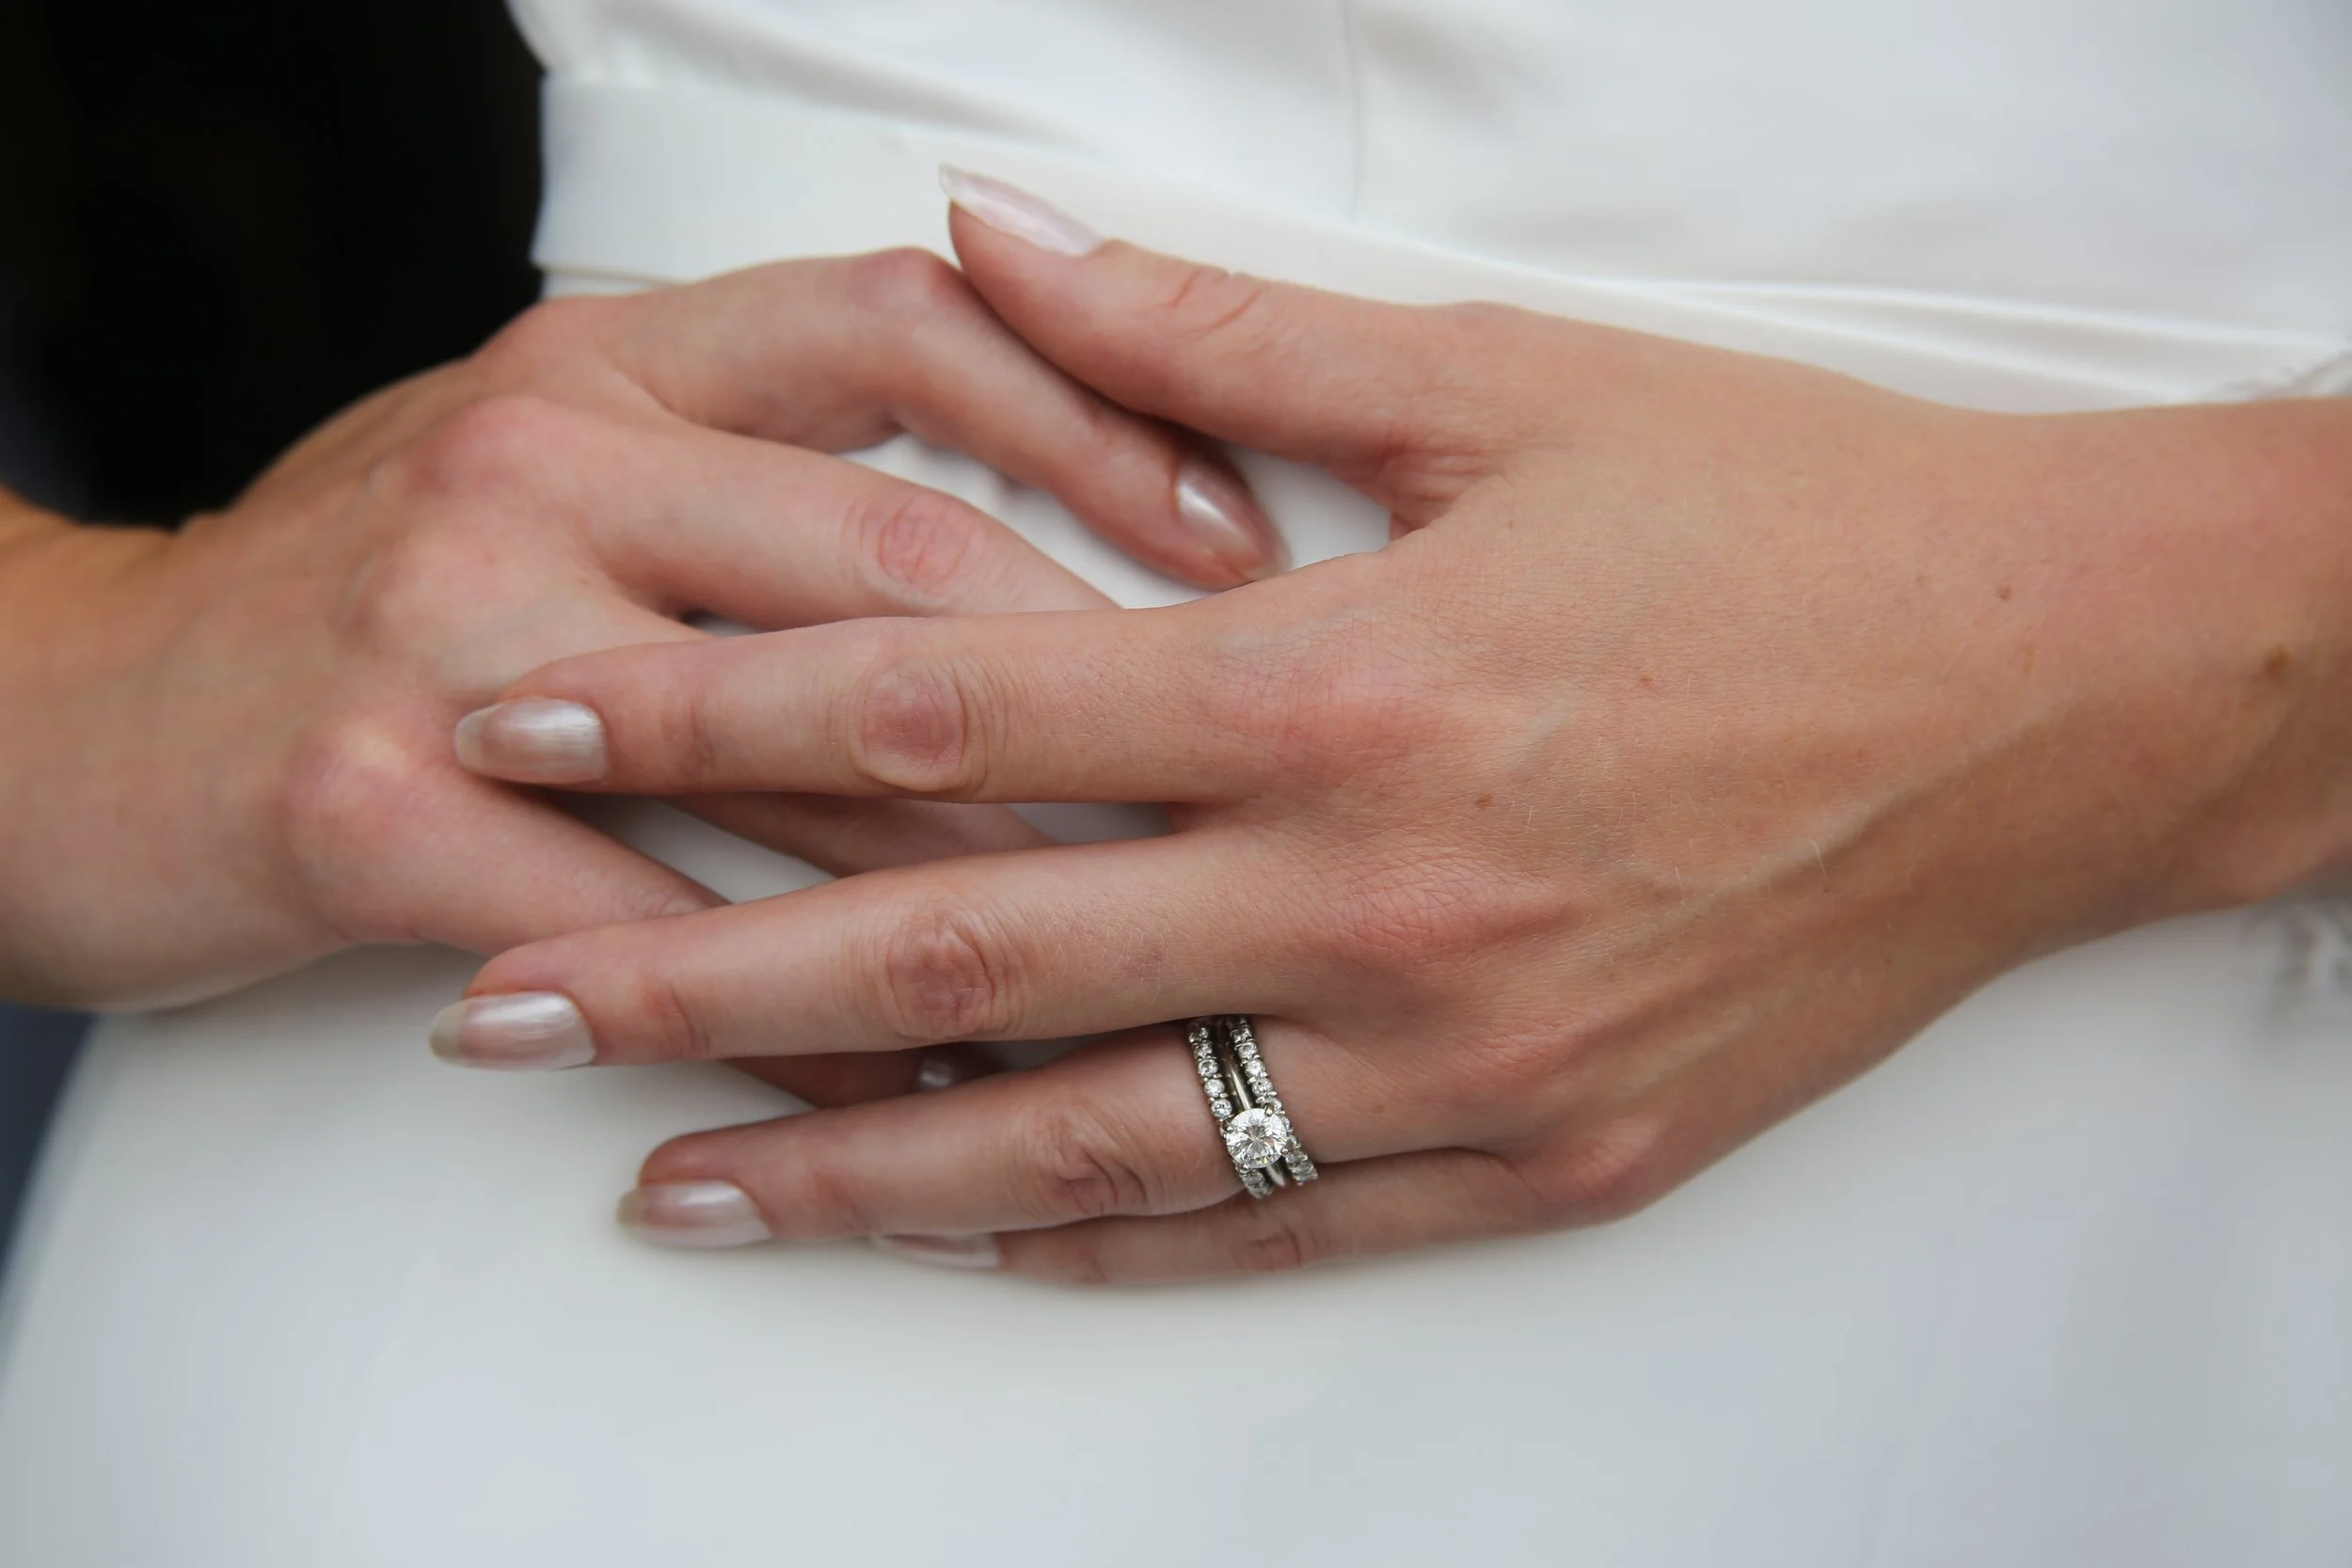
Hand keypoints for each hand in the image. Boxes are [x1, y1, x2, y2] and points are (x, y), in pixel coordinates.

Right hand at [0, 246, 1283, 1013]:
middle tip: (1242, 802)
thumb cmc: (371, 594)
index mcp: (623, 358)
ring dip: (981, 897)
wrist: (75, 717)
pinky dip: (799, 1034)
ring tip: (1129, 972)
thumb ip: (763, 462)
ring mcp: (449, 621)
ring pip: (791, 763)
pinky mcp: (369, 799)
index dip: (1099, 420)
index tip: (1245, 540)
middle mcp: (542, 452)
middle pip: (888, 555)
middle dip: (1092, 698)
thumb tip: (1048, 547)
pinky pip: (653, 934)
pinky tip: (908, 1095)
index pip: (906, 325)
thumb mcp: (554, 457)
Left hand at [449, 181, 2351, 1281]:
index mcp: (1342, 680)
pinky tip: (964, 1240)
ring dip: (852, 1170)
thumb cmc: (1788, 521)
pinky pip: (1273, 1229)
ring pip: (1087, 1140)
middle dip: (694, 984)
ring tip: (670, 1189)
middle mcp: (1373, 895)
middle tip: (495, 1012)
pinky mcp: (1549, 1158)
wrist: (2053, 703)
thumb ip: (1208, 337)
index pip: (940, 702)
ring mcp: (1457, 1055)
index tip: (533, 726)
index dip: (705, 717)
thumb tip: (983, 232)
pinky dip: (1101, 1241)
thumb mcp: (1510, 389)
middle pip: (954, 953)